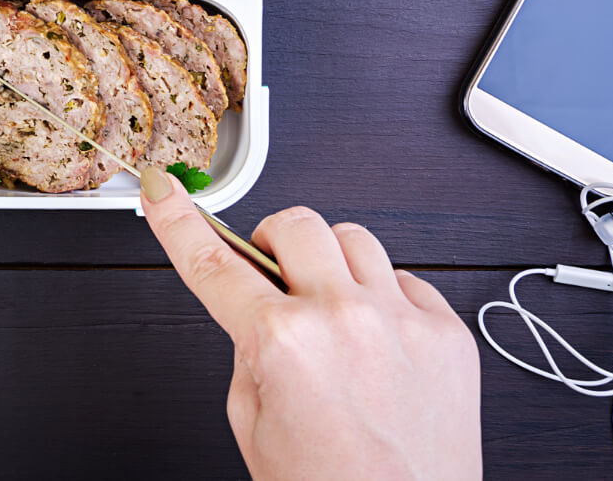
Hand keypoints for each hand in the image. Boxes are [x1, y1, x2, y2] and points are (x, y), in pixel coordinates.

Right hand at [140, 169, 481, 480]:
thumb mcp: (252, 424)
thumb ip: (249, 352)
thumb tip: (258, 309)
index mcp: (281, 343)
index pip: (212, 263)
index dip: (178, 220)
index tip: (164, 189)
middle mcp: (344, 319)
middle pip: (295, 224)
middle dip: (272, 245)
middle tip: (272, 277)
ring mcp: (401, 321)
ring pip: (354, 238)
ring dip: (329, 264)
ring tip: (330, 311)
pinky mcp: (447, 333)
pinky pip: (406, 278)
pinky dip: (383, 298)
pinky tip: (377, 340)